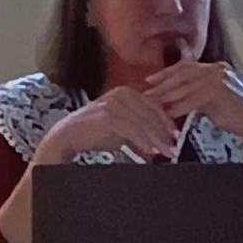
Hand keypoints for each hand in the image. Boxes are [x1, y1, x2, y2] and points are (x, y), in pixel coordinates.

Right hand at [35, 86, 178, 161]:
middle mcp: (121, 93)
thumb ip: (139, 125)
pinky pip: (132, 130)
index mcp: (126, 92)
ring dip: (157, 139)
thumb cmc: (94, 131)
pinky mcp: (108, 116)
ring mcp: (114, 103)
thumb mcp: (121, 125)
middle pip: (151, 113)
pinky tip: (151, 151)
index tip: (175, 135)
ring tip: (166, 151)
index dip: (166, 121)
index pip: (154, 104)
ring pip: (144, 122)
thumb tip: (160, 137)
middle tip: (174, 146)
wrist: (68, 136)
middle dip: (164, 132)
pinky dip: (144, 141)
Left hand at [144, 60, 242, 141]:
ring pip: (186, 86)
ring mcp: (218, 79)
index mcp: (214, 67)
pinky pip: (193, 99)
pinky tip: (168, 113)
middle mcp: (216, 69)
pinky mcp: (219, 92)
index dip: (166, 73)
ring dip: (167, 95)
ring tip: (152, 103)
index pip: (185, 66)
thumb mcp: (211, 97)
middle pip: (182, 73)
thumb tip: (173, 95)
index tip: (149, 80)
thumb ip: (195, 92)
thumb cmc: (232, 112)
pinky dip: (179, 107)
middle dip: (162, 82)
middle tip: (146, 90)